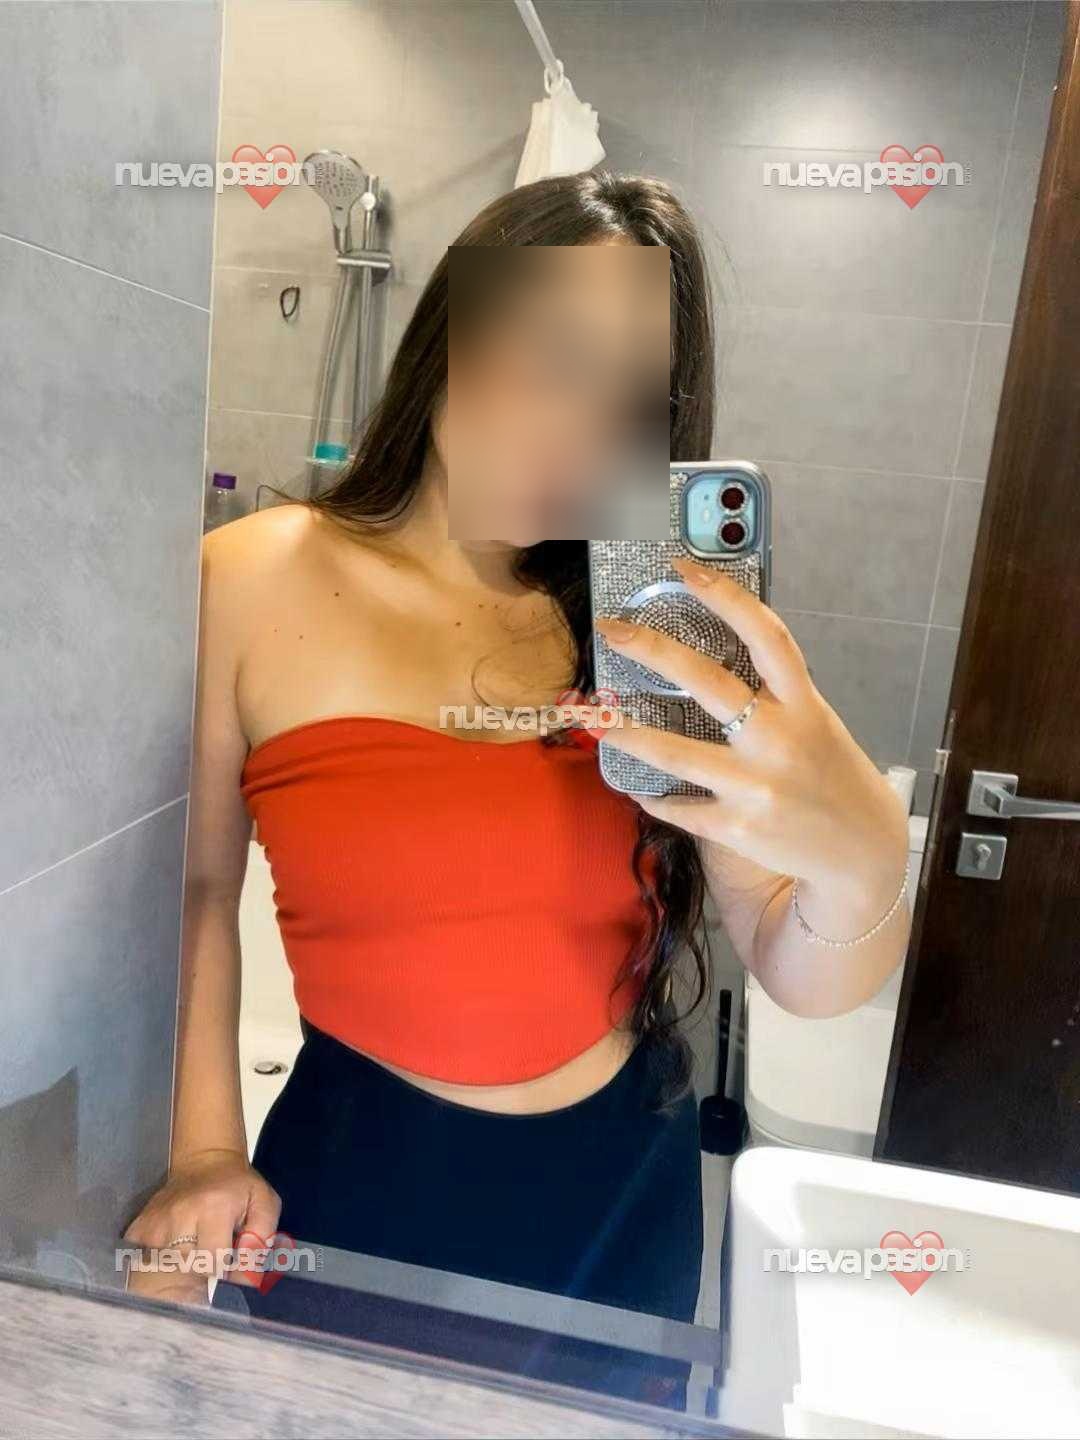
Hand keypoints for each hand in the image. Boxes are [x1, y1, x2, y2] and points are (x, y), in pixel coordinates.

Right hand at [121, 1148, 280, 1303]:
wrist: (205, 1162)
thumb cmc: (239, 1187)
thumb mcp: (264, 1206)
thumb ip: (258, 1244)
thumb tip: (245, 1285)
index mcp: (213, 1208)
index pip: (212, 1262)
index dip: (223, 1276)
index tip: (229, 1274)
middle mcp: (179, 1216)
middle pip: (186, 1271)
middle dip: (201, 1278)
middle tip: (212, 1268)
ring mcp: (154, 1224)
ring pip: (163, 1273)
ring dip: (179, 1276)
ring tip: (194, 1261)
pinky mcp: (137, 1230)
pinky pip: (143, 1266)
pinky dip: (159, 1270)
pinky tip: (173, 1259)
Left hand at [594, 556, 909, 933]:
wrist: (862, 853)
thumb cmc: (831, 777)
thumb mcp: (816, 724)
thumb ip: (775, 697)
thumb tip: (710, 664)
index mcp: (804, 705)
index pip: (766, 636)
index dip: (725, 596)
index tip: (684, 568)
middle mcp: (779, 740)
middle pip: (707, 681)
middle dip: (653, 649)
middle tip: (612, 628)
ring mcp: (755, 787)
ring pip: (674, 753)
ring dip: (628, 735)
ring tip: (599, 722)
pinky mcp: (736, 828)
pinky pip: (678, 806)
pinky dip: (656, 796)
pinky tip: (642, 789)